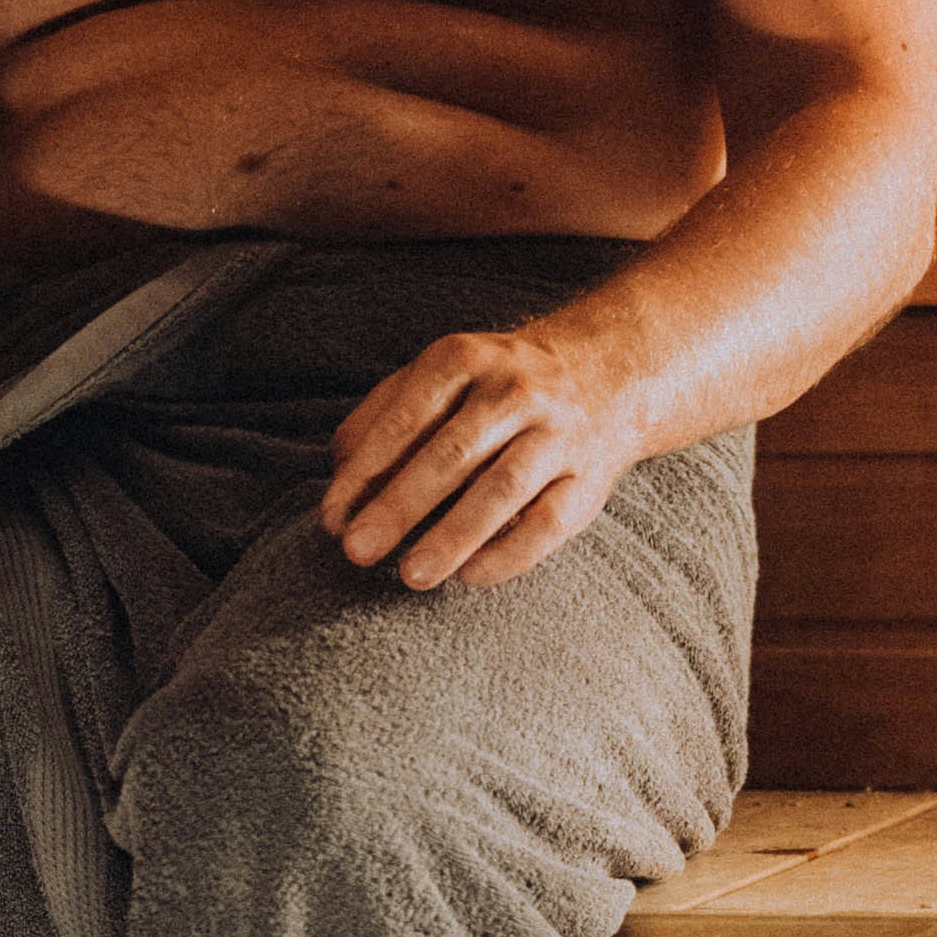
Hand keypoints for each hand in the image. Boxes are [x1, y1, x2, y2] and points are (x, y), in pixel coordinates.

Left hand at [321, 322, 642, 591]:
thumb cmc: (491, 387)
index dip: (366, 471)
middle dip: (400, 506)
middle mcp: (515, 392)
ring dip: (453, 536)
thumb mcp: (436, 379)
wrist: (602, 373)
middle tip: (359, 551)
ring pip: (503, 490)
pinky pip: (549, 523)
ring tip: (412, 575)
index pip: (406, 418)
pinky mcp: (589, 479)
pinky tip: (468, 577)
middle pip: (452, 454)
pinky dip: (508, 554)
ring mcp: (558, 434)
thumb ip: (381, 418)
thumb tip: (341, 481)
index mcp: (465, 360)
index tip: (334, 518)